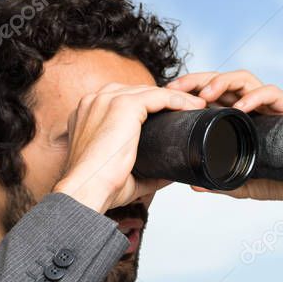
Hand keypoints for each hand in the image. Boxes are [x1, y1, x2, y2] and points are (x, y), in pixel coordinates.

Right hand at [53, 83, 206, 212]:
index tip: (172, 116)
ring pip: (150, 91)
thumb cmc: (98, 185)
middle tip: (190, 110)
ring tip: (196, 107)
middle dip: (165, 99)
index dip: (151, 106)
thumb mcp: (122, 171)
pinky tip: (191, 107)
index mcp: (89, 113)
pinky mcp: (123, 105)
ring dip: (176, 98)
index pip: (125, 99)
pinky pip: (157, 96)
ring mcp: (107, 100)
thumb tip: (168, 173)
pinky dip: (177, 100)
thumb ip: (145, 169)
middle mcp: (95, 101)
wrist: (86, 190)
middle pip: (138, 92)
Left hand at [166, 70, 282, 217]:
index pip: (210, 94)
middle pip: (221, 80)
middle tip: (177, 88)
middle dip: (197, 79)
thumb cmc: (279, 180)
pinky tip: (239, 108)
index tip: (166, 93)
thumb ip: (219, 182)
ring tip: (205, 96)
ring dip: (221, 81)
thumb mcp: (242, 183)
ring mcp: (270, 106)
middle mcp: (252, 107)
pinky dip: (254, 97)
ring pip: (243, 78)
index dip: (188, 89)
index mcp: (237, 119)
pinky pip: (271, 92)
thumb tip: (193, 185)